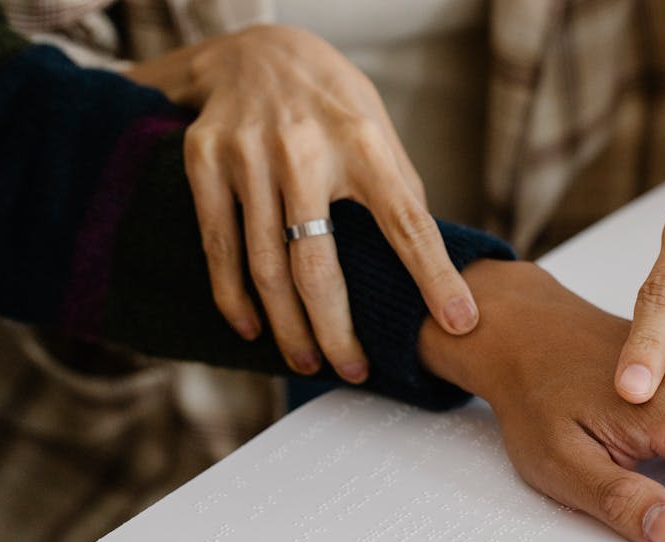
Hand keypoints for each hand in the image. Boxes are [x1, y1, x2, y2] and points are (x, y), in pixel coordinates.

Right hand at [129, 24, 476, 379]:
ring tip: (308, 361)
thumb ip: (398, 192)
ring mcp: (248, 155)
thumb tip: (431, 264)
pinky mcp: (206, 160)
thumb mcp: (378, 129)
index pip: (407, 222)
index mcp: (363, 141)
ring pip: (266, 267)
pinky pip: (219, 246)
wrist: (254, 47)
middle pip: (319, 266)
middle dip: (337, 331)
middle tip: (354, 371)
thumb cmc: (331, 102)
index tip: (459, 323)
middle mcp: (303, 148)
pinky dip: (234, 296)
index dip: (434, 277)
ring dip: (288, 327)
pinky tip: (251, 328)